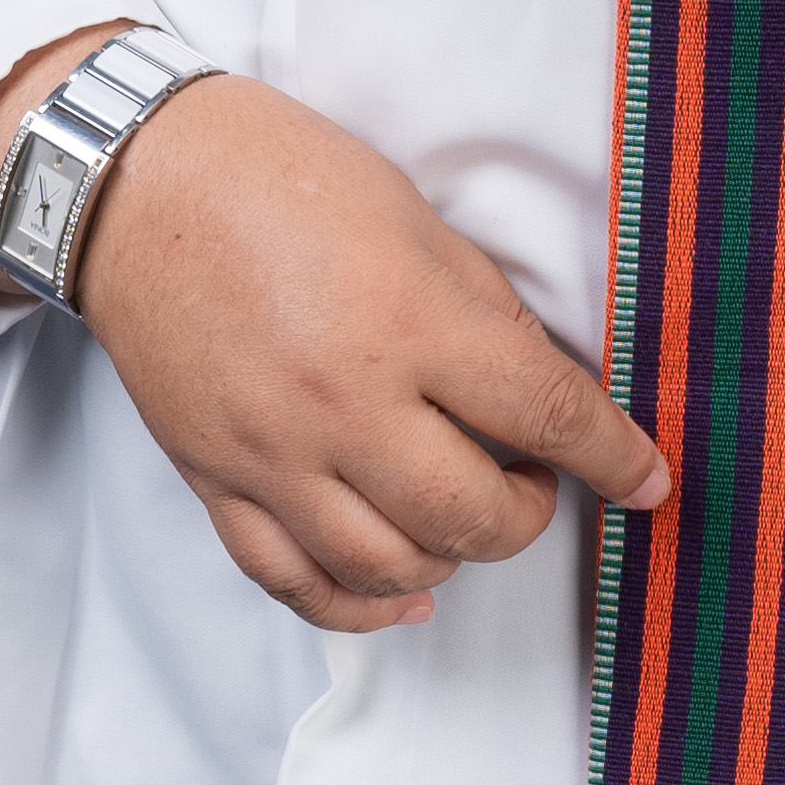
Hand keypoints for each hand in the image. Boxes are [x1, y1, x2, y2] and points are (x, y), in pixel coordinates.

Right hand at [0, 45, 669, 632]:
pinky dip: (360, 605)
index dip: (617, 459)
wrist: (134, 186)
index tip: (650, 481)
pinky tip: (399, 589)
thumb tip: (547, 398)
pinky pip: (297, 584)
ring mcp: (273, 454)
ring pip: (393, 569)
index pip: (546, 418)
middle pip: (475, 519)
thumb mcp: (414, 218)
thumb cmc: (281, 179)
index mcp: (407, 322)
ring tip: (458, 509)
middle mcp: (343, 402)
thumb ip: (484, 314)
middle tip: (531, 478)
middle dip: (531, 515)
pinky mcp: (217, 482)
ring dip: (452, 556)